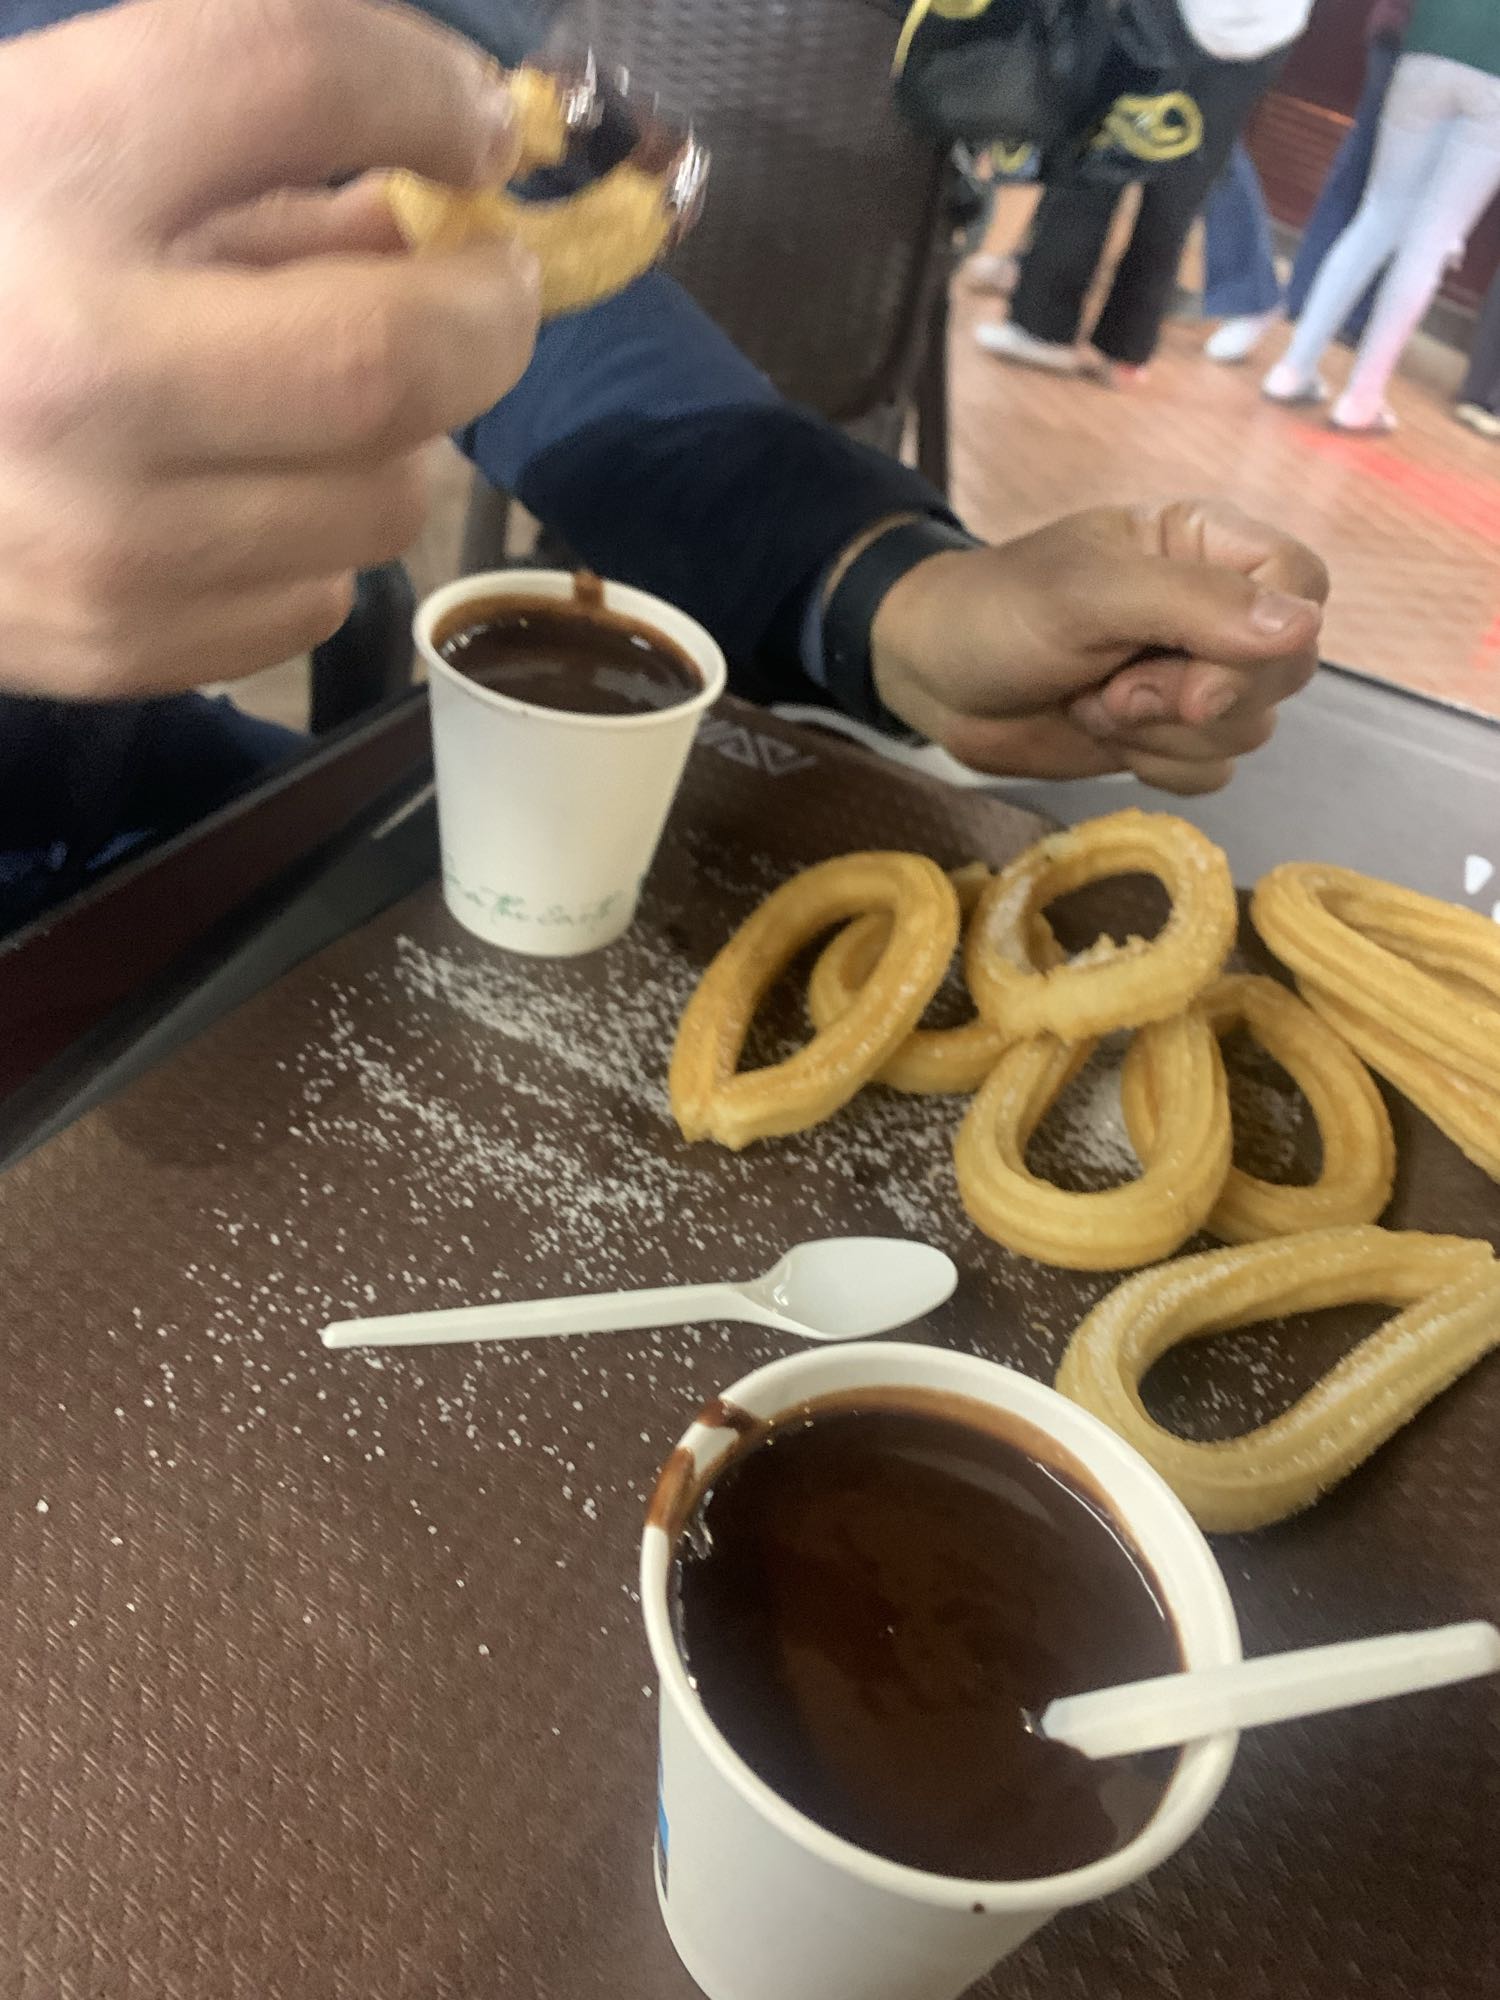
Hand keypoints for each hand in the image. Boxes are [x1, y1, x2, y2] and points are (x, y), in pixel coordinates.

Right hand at [0, 0, 539, 699]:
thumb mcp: (46, 145)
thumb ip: (242, 155)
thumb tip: (435, 206)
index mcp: (32, 171)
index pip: (288, 74)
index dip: (424, 88)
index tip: (476, 124)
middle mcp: (69, 363)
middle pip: (390, 353)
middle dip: (488, 313)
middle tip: (491, 285)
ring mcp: (97, 530)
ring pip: (384, 494)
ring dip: (398, 436)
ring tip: (318, 395)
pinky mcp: (115, 641)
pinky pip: (320, 597)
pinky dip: (317, 538)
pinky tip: (240, 491)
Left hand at [869, 500, 1328, 794]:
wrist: (934, 678)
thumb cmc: (999, 612)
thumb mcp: (1089, 594)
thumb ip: (1194, 604)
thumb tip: (1303, 628)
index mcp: (1207, 545)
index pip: (1304, 584)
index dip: (1268, 641)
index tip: (1193, 675)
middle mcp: (1217, 609)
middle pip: (1286, 672)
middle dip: (1196, 699)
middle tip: (1114, 687)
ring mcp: (1195, 675)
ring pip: (1249, 729)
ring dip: (1161, 735)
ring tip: (1092, 701)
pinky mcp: (1170, 735)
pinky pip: (1213, 770)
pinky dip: (1155, 766)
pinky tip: (1100, 733)